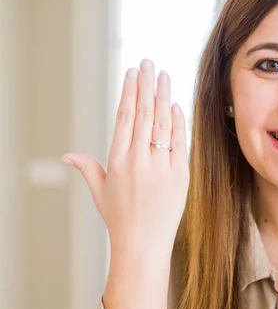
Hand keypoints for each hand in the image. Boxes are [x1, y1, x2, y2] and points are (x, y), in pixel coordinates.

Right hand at [61, 59, 188, 254]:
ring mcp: (161, 167)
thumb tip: (66, 156)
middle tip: (149, 63)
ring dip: (164, 96)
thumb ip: (87, 168)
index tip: (132, 73)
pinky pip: (180, 143)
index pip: (124, 118)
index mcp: (117, 161)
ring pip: (162, 124)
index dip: (129, 93)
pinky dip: (178, 123)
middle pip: (143, 114)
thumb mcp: (99, 192)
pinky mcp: (180, 175)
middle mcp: (138, 160)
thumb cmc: (120, 218)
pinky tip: (177, 105)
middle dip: (146, 85)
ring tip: (164, 75)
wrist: (143, 245)